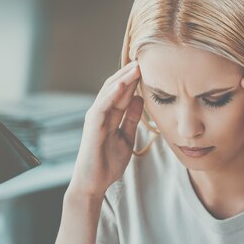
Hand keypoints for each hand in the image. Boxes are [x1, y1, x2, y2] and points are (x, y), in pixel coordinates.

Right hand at [70, 61, 142, 197]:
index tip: (151, 68)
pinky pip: (101, 107)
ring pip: (108, 93)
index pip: (124, 92)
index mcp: (110, 115)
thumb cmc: (107, 163)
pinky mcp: (92, 127)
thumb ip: (132, 119)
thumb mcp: (126, 138)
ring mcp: (95, 119)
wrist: (94, 183)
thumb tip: (140, 99)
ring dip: (122, 79)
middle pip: (116, 88)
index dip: (136, 80)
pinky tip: (122, 86)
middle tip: (146, 60)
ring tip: (136, 67)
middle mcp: (101, 113)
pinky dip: (111, 96)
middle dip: (130, 74)